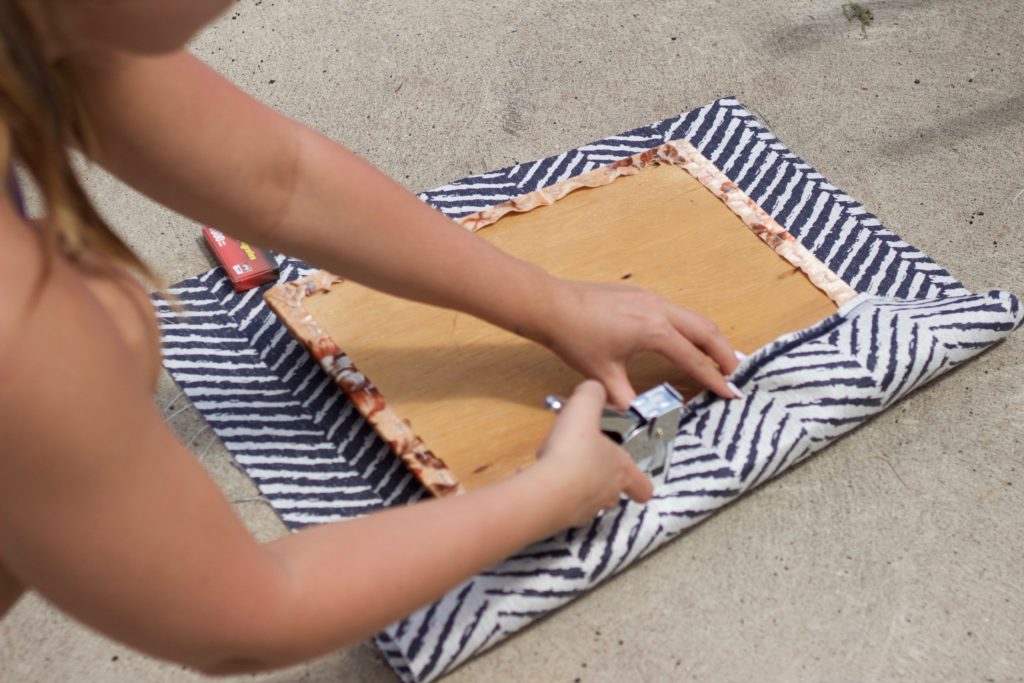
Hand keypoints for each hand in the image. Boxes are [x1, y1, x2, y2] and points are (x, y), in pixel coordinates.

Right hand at [535, 381, 652, 527]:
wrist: (545, 490)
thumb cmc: (573, 449)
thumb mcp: (584, 408)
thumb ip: (593, 394)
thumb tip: (595, 389)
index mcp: (621, 471)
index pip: (643, 486)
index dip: (639, 481)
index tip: (631, 475)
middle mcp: (607, 495)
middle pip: (613, 492)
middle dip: (602, 476)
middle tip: (586, 459)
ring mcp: (584, 512)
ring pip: (588, 499)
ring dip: (578, 485)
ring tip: (560, 466)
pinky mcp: (561, 520)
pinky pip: (563, 505)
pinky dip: (556, 494)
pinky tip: (544, 479)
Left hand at [540, 279, 740, 407]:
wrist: (552, 306)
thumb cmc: (576, 339)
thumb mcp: (603, 375)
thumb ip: (626, 399)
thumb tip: (641, 417)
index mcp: (655, 331)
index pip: (694, 359)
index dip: (714, 380)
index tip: (731, 394)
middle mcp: (660, 310)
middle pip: (706, 331)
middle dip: (725, 354)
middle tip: (737, 375)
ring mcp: (653, 298)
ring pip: (694, 318)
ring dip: (711, 338)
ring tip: (721, 359)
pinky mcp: (643, 295)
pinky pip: (678, 312)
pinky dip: (692, 328)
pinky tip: (689, 341)